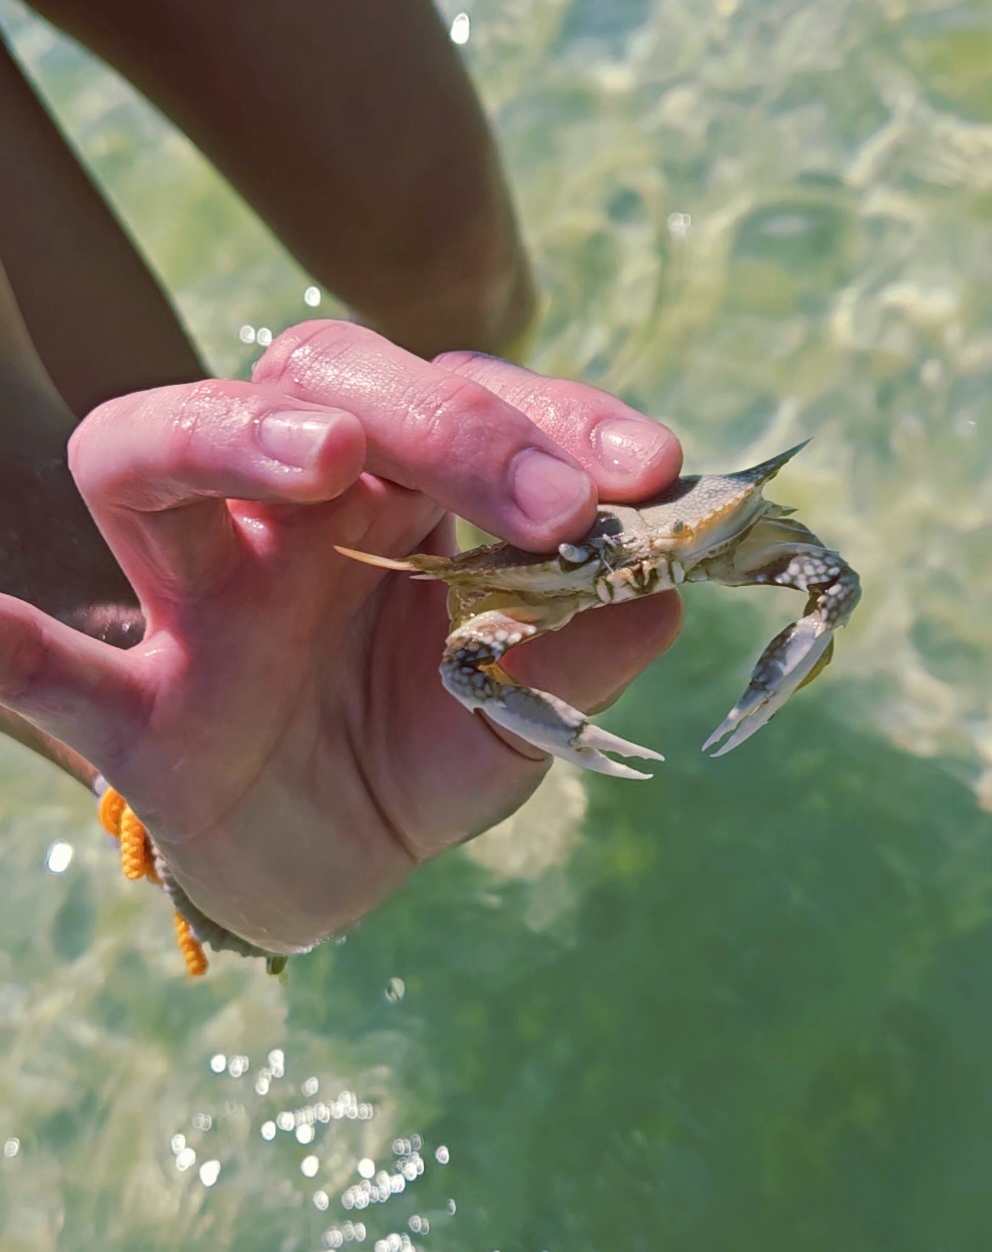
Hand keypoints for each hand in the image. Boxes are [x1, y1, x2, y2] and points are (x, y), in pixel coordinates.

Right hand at [0, 324, 681, 952]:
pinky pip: (54, 674)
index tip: (650, 470)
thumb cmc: (424, 752)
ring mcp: (193, 602)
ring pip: (149, 457)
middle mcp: (281, 515)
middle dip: (439, 422)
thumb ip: (586, 645)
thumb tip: (667, 583)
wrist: (336, 867)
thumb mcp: (524, 709)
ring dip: (227, 434)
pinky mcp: (134, 717)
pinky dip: (11, 646)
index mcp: (390, 494)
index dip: (552, 415)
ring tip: (328, 461)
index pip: (458, 397)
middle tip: (543, 501)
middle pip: (312, 385)